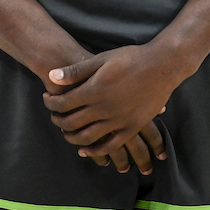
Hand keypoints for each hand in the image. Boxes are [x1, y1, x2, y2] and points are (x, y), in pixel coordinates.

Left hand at [43, 45, 185, 168]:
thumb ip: (77, 71)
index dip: (51, 103)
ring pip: (87, 138)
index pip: (63, 103)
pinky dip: (95, 151)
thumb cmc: (130, 58)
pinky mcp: (131, 127)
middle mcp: (104, 109)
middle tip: (54, 116)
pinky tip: (86, 150)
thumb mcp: (101, 59)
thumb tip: (52, 76)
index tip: (47, 99)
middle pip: (72, 122)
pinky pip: (110, 146)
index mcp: (94, 90)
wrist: (161, 66)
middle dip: (58, 120)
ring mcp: (118, 120)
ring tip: (66, 132)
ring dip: (72, 138)